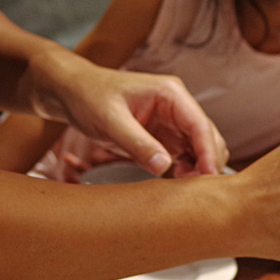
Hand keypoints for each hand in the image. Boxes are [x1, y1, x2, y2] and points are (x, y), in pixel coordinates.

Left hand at [27, 51, 228, 175]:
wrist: (71, 92)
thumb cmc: (88, 97)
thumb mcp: (109, 120)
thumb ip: (137, 143)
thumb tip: (164, 166)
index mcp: (170, 94)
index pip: (200, 125)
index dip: (208, 152)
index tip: (208, 175)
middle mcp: (178, 106)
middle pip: (208, 137)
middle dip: (207, 162)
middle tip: (193, 187)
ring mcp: (173, 121)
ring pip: (201, 148)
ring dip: (198, 167)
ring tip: (182, 184)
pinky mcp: (165, 135)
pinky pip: (186, 154)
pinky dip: (187, 168)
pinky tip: (175, 179)